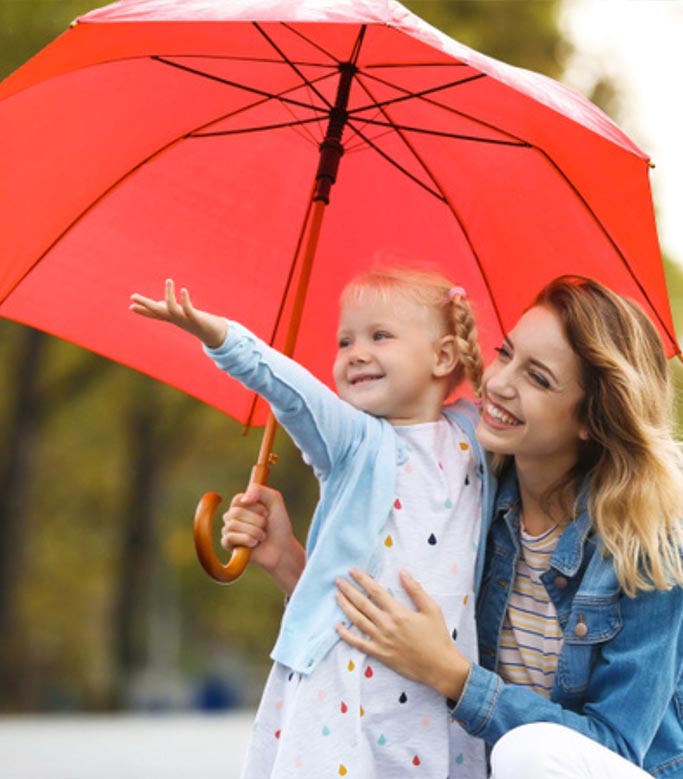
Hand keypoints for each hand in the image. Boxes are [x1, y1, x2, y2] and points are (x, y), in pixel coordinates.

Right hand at [129, 279, 226, 347]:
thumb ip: (169, 309)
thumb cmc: (193, 320)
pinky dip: (185, 300)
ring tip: (169, 280)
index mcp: (170, 317)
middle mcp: (174, 319)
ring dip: (169, 294)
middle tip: (133, 296)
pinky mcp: (195, 318)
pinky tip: (183, 290)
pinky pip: (188, 309)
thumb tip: (159, 304)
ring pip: (172, 308)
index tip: (130, 306)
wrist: (211, 332)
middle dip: (145, 304)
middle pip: (157, 311)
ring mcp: (184, 319)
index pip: (153, 314)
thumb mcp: (179, 313)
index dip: (142, 311)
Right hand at [221, 485, 304, 596]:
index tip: (266, 512)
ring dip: (254, 531)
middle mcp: (233, 516)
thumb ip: (259, 490)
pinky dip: (246, 540)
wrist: (282, 548)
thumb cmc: (279, 525)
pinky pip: (229, 537)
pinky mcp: (227, 544)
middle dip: (257, 520)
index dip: (254, 505)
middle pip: (236, 512)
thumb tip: (243, 499)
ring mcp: (229, 529)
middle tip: (266, 526)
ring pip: (233, 525)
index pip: (238, 499)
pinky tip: (254, 544)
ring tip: (262, 537)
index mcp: (242, 505)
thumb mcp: (274, 500)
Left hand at [336, 568, 470, 699]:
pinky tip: (337, 627)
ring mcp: (381, 640)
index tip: (352, 571)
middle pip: (362, 603)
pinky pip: (358, 643)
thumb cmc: (438, 637)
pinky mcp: (379, 654)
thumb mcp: (432, 609)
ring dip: (345, 607)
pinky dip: (346, 635)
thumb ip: (416, 590)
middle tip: (338, 581)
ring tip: (336, 596)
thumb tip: (402, 572)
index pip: (375, 591)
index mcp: (398, 612)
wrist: (439, 667)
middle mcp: (386, 625)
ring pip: (358, 620)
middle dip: (349, 590)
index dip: (362, 579)